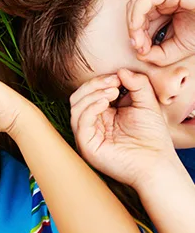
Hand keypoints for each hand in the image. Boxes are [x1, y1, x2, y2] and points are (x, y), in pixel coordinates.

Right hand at [70, 69, 175, 188]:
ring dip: (92, 94)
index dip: (100, 81)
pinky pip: (80, 121)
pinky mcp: (86, 144)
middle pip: (78, 96)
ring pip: (76, 106)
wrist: (157, 163)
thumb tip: (121, 70)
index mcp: (101, 114)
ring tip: (112, 91)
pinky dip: (90, 107)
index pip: (90, 92)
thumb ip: (137, 84)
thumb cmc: (152, 137)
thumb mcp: (146, 103)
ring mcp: (87, 134)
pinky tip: (105, 102)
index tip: (117, 76)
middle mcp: (91, 124)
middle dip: (94, 84)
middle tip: (113, 81)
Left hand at [127, 0, 194, 64]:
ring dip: (134, 27)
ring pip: (136, 3)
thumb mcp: (181, 45)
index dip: (136, 34)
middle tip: (140, 49)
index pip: (139, 15)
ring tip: (141, 44)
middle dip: (134, 32)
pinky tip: (139, 30)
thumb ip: (160, 53)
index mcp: (164, 1)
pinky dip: (137, 17)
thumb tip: (140, 55)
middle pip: (135, 9)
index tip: (141, 51)